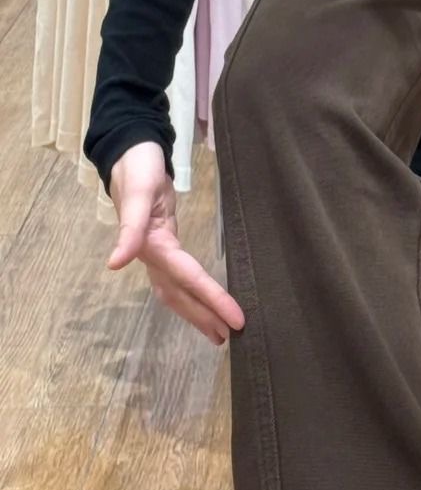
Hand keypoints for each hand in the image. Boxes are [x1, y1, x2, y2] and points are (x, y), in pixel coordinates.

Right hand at [107, 140, 245, 345]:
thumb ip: (129, 228)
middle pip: (181, 294)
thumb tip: (115, 264)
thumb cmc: (137, 168)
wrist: (129, 151)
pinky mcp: (161, 245)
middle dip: (205, 316)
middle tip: (230, 337)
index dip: (212, 299)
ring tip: (217, 332)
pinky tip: (200, 301)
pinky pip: (178, 278)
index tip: (235, 320)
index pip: (189, 278)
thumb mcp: (137, 192)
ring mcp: (156, 252)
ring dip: (196, 312)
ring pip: (176, 291)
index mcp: (153, 245)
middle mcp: (153, 255)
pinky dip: (190, 294)